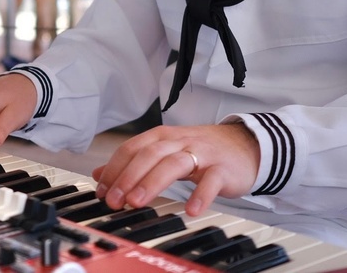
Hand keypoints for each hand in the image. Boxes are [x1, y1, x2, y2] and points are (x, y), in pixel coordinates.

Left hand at [93, 122, 259, 216]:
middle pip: (149, 155)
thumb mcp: (165, 151)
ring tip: (137, 202)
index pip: (132, 149)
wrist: (245, 145)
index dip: (115, 169)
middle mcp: (179, 141)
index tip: (102, 191)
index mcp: (162, 137)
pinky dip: (201, 195)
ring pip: (174, 164)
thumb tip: (101, 174)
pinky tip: (191, 210)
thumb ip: (134, 161)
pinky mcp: (222, 169)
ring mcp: (201, 153)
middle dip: (128, 177)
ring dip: (152, 182)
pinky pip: (211, 181)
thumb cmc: (201, 150)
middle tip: (115, 200)